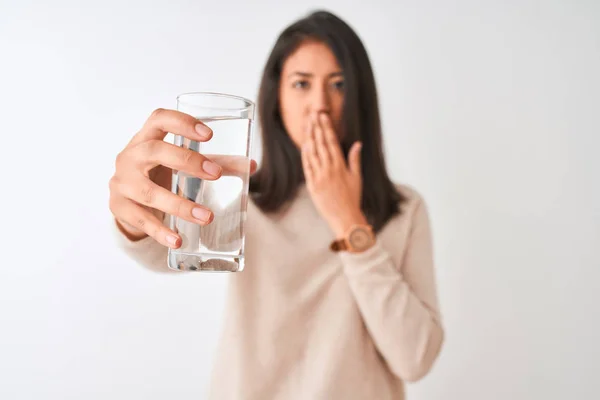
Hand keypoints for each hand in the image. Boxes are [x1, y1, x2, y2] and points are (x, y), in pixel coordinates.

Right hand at [109, 108, 256, 247]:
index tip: (209, 135)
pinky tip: (178, 241)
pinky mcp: (119, 207)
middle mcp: (130, 156)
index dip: (182, 122)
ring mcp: (121, 182)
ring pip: (148, 191)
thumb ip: (215, 163)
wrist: (126, 201)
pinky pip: (140, 220)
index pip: (159, 119)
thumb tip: (251, 166)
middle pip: (154, 151)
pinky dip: (160, 232)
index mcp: (147, 137)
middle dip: (186, 161)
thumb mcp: (182, 165)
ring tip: (206, 217)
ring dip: (179, 205)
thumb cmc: (159, 174)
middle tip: (215, 174)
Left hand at [301, 113, 366, 236]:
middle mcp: (329, 169)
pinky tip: (304, 145)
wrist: (344, 217)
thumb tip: (357, 144)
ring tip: (307, 125)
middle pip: (321, 144)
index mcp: (341, 166)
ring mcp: (319, 176)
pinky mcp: (312, 185)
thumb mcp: (357, 178)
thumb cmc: (352, 198)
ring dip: (309, 137)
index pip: (332, 142)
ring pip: (312, 153)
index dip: (326, 127)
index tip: (323, 116)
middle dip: (316, 127)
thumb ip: (355, 160)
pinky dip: (305, 155)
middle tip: (312, 114)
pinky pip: (307, 167)